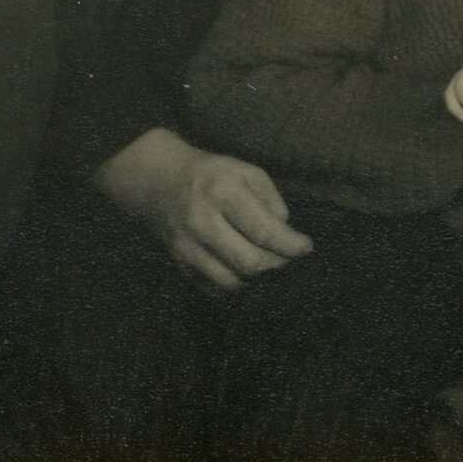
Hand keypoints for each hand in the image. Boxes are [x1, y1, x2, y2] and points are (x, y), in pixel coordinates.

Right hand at [95, 129, 312, 291]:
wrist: (156, 181)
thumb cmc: (209, 174)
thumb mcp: (244, 171)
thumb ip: (270, 199)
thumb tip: (284, 231)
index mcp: (222, 193)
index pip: (264, 231)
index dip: (291, 245)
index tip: (306, 247)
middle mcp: (202, 222)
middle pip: (250, 263)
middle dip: (278, 265)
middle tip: (288, 258)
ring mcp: (187, 248)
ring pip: (233, 283)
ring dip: (257, 281)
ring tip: (267, 265)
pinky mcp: (179, 265)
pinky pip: (215, 290)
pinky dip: (236, 286)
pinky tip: (244, 272)